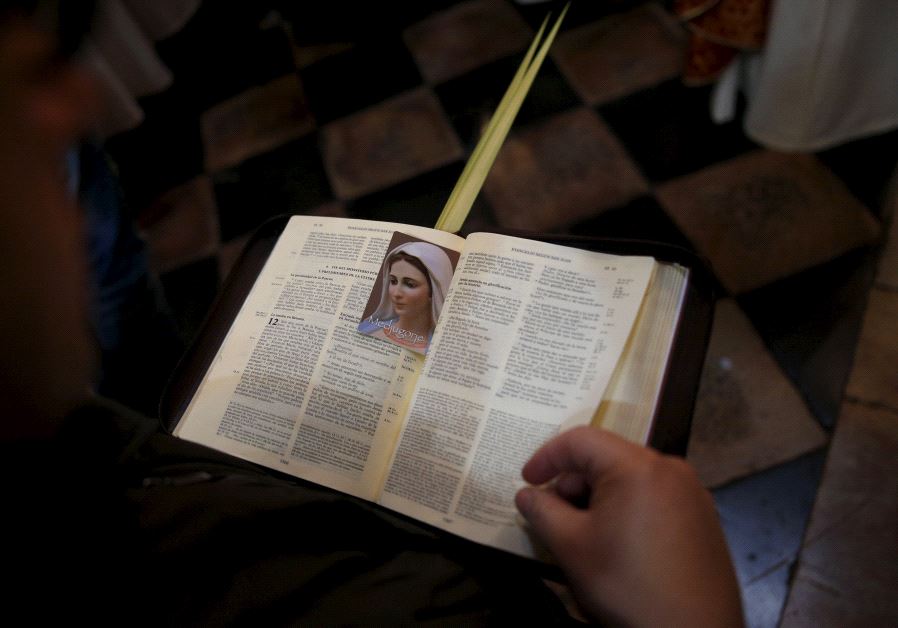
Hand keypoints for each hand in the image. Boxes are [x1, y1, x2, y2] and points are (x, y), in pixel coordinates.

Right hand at [515, 427, 743, 626]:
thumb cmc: (628, 586)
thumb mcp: (571, 547)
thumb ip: (542, 512)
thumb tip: (527, 495)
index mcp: (638, 466)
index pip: (581, 440)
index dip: (546, 457)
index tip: (527, 482)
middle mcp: (670, 468)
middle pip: (607, 457)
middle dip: (573, 481)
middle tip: (553, 514)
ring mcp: (691, 492)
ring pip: (630, 478)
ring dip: (598, 496)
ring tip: (582, 533)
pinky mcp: (702, 516)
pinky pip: (653, 496)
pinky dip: (626, 508)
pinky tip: (616, 542)